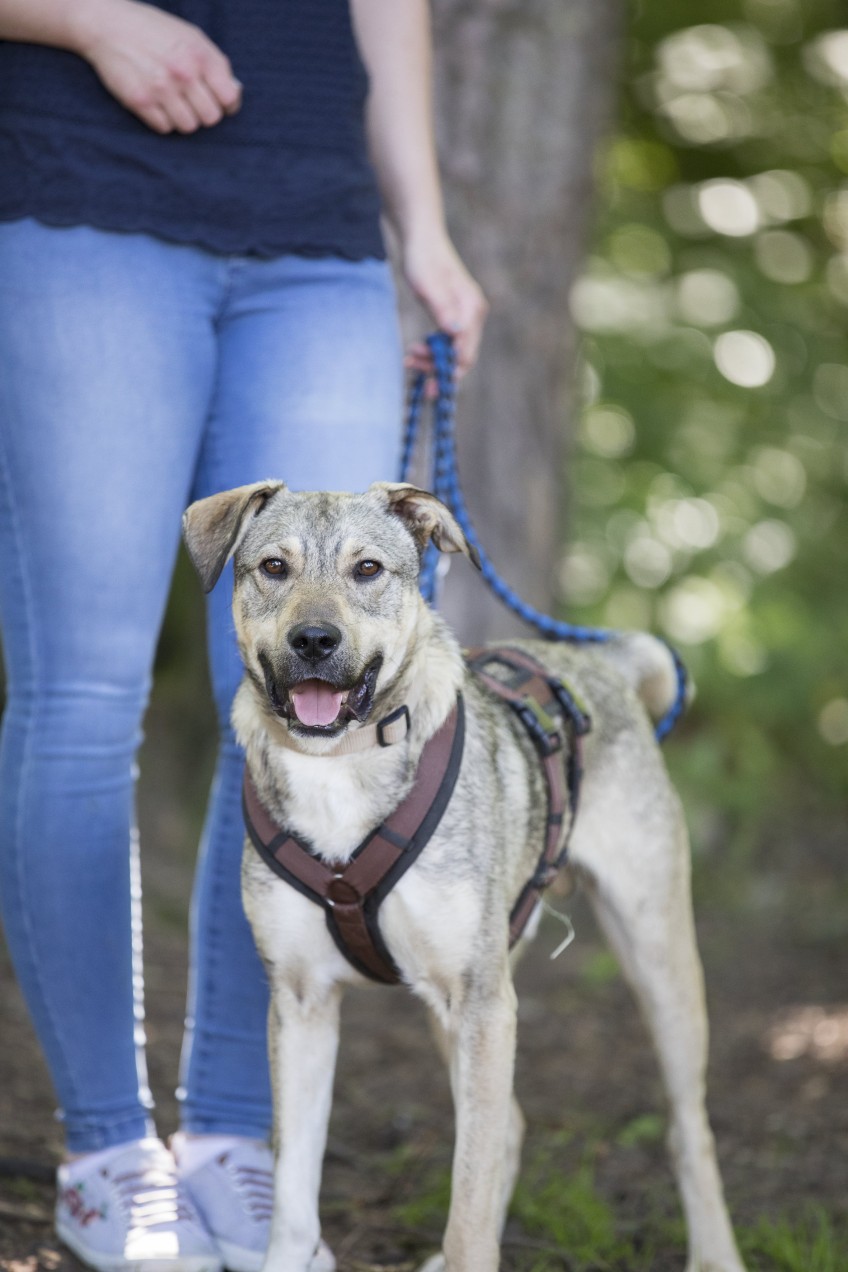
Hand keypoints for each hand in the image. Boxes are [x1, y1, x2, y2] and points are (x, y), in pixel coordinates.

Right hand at [74, 0, 241, 133]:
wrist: (107, 25)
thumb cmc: (153, 31)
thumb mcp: (191, 37)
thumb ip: (214, 65)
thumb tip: (234, 95)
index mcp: (200, 55)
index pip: (229, 99)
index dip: (225, 104)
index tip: (217, 101)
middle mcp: (183, 72)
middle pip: (211, 118)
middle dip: (203, 112)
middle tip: (191, 101)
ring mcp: (161, 88)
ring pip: (189, 127)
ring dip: (183, 118)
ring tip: (172, 102)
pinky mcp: (140, 101)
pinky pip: (164, 128)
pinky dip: (162, 120)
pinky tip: (156, 103)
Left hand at [402, 230, 487, 392]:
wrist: (421, 239)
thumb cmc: (422, 258)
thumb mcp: (427, 285)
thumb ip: (442, 309)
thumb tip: (455, 333)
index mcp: (471, 308)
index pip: (465, 353)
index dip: (447, 371)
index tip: (428, 382)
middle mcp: (472, 314)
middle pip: (461, 356)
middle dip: (438, 368)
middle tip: (411, 367)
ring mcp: (465, 316)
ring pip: (453, 351)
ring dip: (432, 360)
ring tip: (408, 358)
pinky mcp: (454, 315)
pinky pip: (448, 342)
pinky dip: (433, 350)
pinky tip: (415, 350)